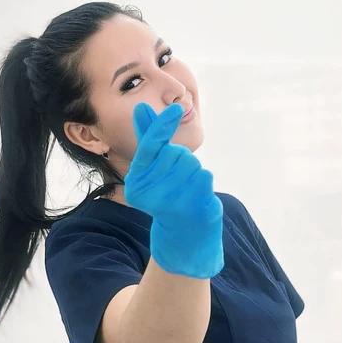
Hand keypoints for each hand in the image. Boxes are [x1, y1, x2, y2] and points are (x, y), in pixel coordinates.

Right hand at [124, 102, 223, 277]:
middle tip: (177, 179)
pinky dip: (204, 182)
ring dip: (194, 171)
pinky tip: (196, 195)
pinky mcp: (192, 209)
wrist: (182, 236)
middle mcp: (150, 193)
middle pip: (176, 153)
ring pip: (192, 164)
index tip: (178, 106)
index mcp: (136, 183)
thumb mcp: (152, 169)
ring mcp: (171, 203)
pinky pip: (205, 176)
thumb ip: (149, 139)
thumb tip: (140, 107)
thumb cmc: (166, 194)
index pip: (150, 146)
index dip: (163, 125)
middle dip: (182, 159)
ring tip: (186, 189)